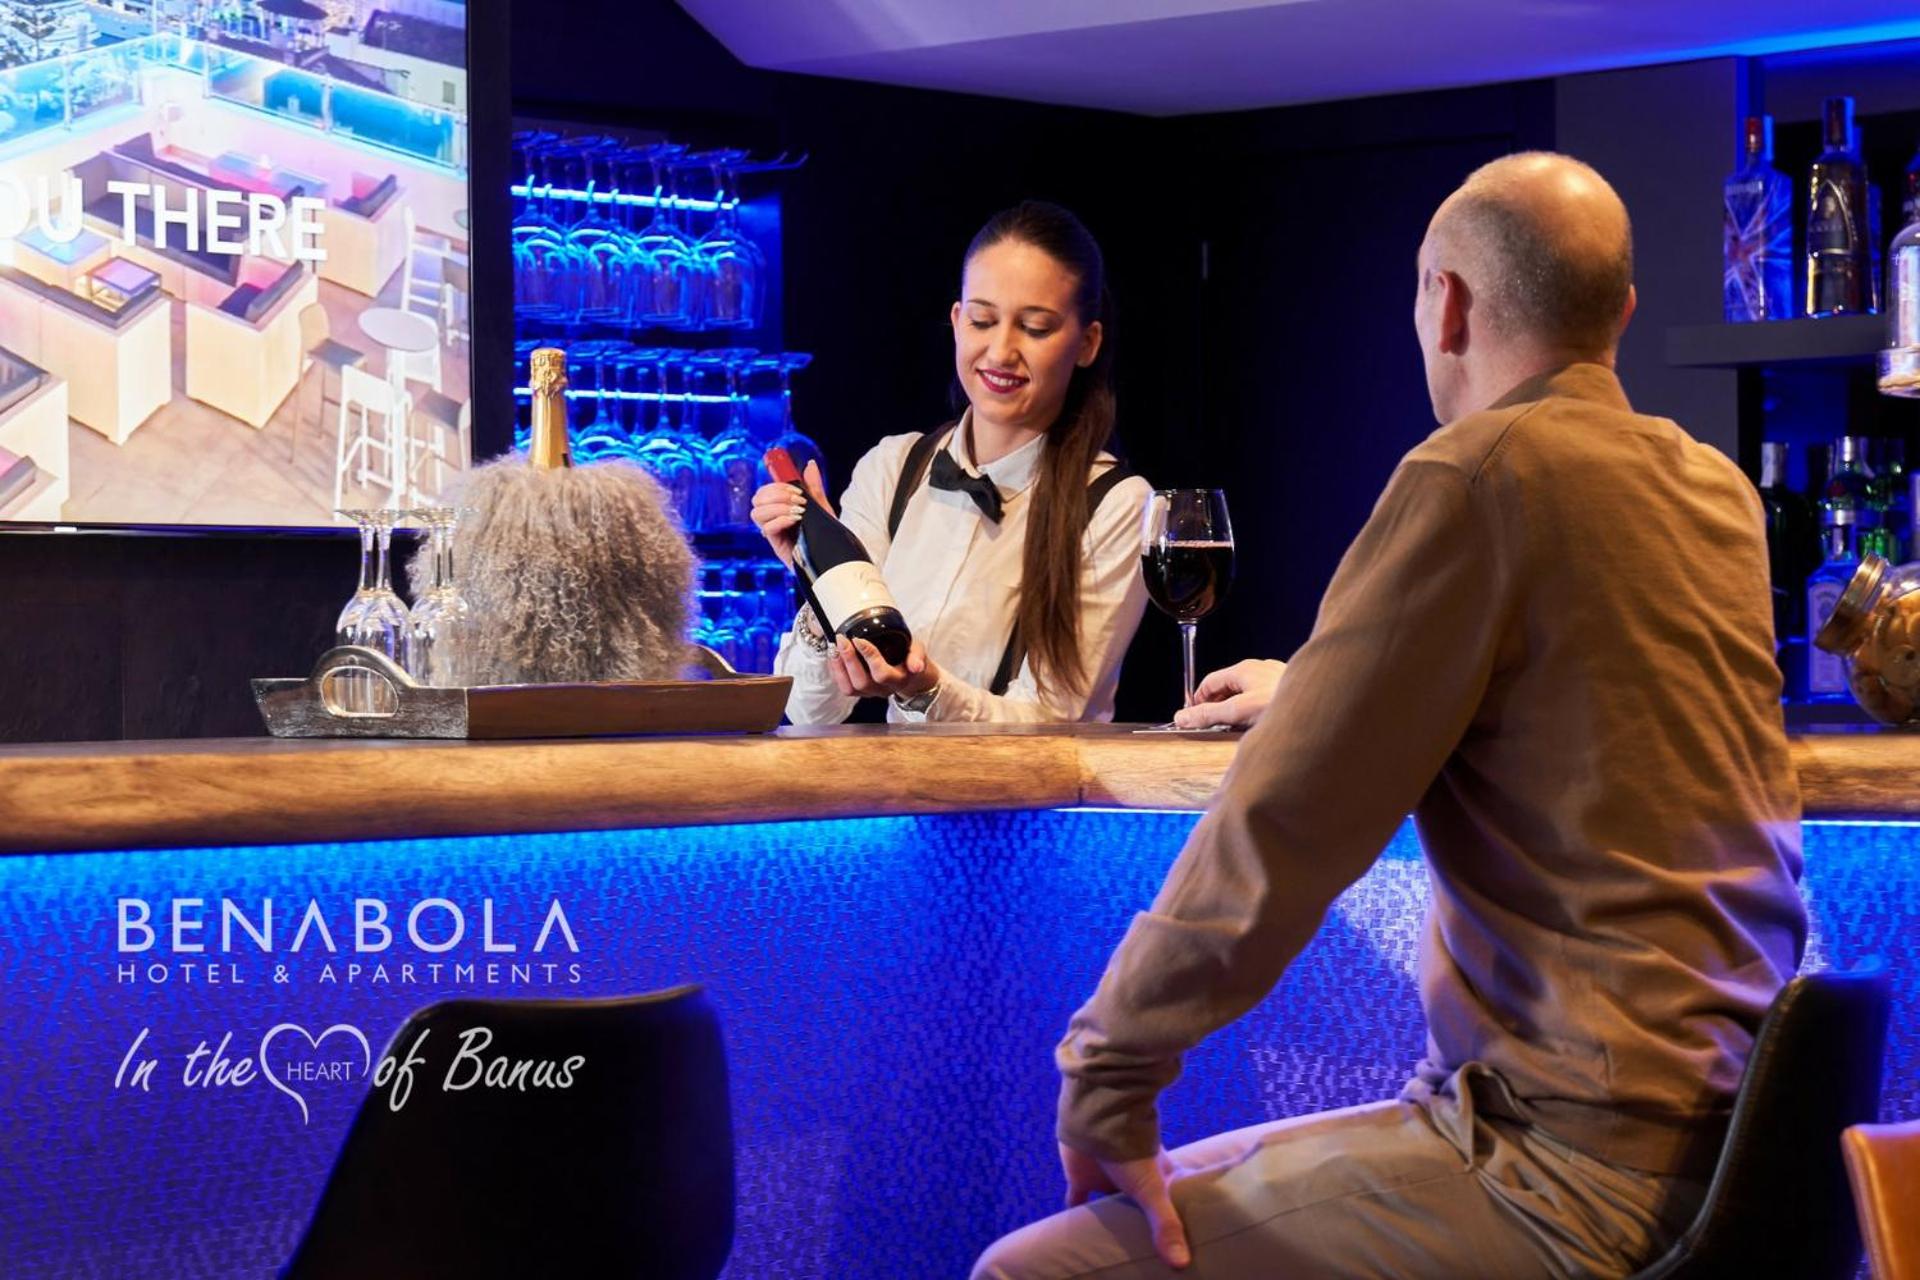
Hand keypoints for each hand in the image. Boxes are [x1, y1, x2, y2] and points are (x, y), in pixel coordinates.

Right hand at [749, 459, 830, 569]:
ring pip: (757, 513)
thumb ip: (814, 488)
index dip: (776, 486)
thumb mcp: (822, 508)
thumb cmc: (827, 535)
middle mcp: (774, 520)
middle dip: (776, 494)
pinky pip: (767, 528)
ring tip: (798, 511)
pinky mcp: (777, 546)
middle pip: (757, 500)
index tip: (797, 489)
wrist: (835, 558)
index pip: (764, 492)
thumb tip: (810, 465)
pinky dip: (780, 519)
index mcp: (781, 509)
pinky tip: (795, 519)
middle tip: (798, 500)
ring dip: (778, 506)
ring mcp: (774, 533)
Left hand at [827, 635, 940, 700]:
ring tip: (834, 647)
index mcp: (898, 680)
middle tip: (842, 639)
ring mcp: (870, 692)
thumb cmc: (909, 657)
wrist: (907, 671)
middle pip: (862, 681)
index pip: (881, 673)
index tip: (859, 639)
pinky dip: (835, 671)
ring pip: (850, 688)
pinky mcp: (860, 691)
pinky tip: (833, 655)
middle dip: (849, 659)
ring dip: (839, 667)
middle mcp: (883, 690)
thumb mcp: (918, 652)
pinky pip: (844, 687)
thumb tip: (917, 666)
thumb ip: (917, 656)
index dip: (869, 656)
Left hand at [1060, 1143, 1190, 1268]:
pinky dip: (1075, 1212)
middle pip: (1139, 1208)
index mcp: (1158, 1177)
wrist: (1098, 1116)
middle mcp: (1133, 1178)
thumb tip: (1181, 1263)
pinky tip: (1073, 1230)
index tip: (1183, 1238)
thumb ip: (1165, 1225)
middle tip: (1144, 1253)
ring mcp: (1107, 1178)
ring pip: (1109, 1205)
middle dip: (1140, 1225)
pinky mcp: (1082, 1177)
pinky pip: (1077, 1200)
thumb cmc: (1132, 1149)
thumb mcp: (1153, 1189)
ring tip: (1112, 1248)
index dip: (1177, 1218)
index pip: (1172, 1201)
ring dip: (1109, 1220)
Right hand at [1172, 658, 1286, 728]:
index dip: (1198, 700)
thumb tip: (1183, 718)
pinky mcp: (1288, 692)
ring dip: (1237, 710)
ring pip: (1247, 694)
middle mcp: (1260, 670)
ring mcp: (1275, 680)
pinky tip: (1260, 727)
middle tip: (1211, 726)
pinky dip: (1255, 712)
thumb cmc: (1284, 705)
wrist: (1322, 710)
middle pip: (1228, 687)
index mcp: (1245, 669)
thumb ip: (1208, 715)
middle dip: (1217, 706)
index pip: (1210, 681)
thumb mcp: (1238, 712)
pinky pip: (1263, 700)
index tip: (1193, 717)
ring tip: (1235, 729)